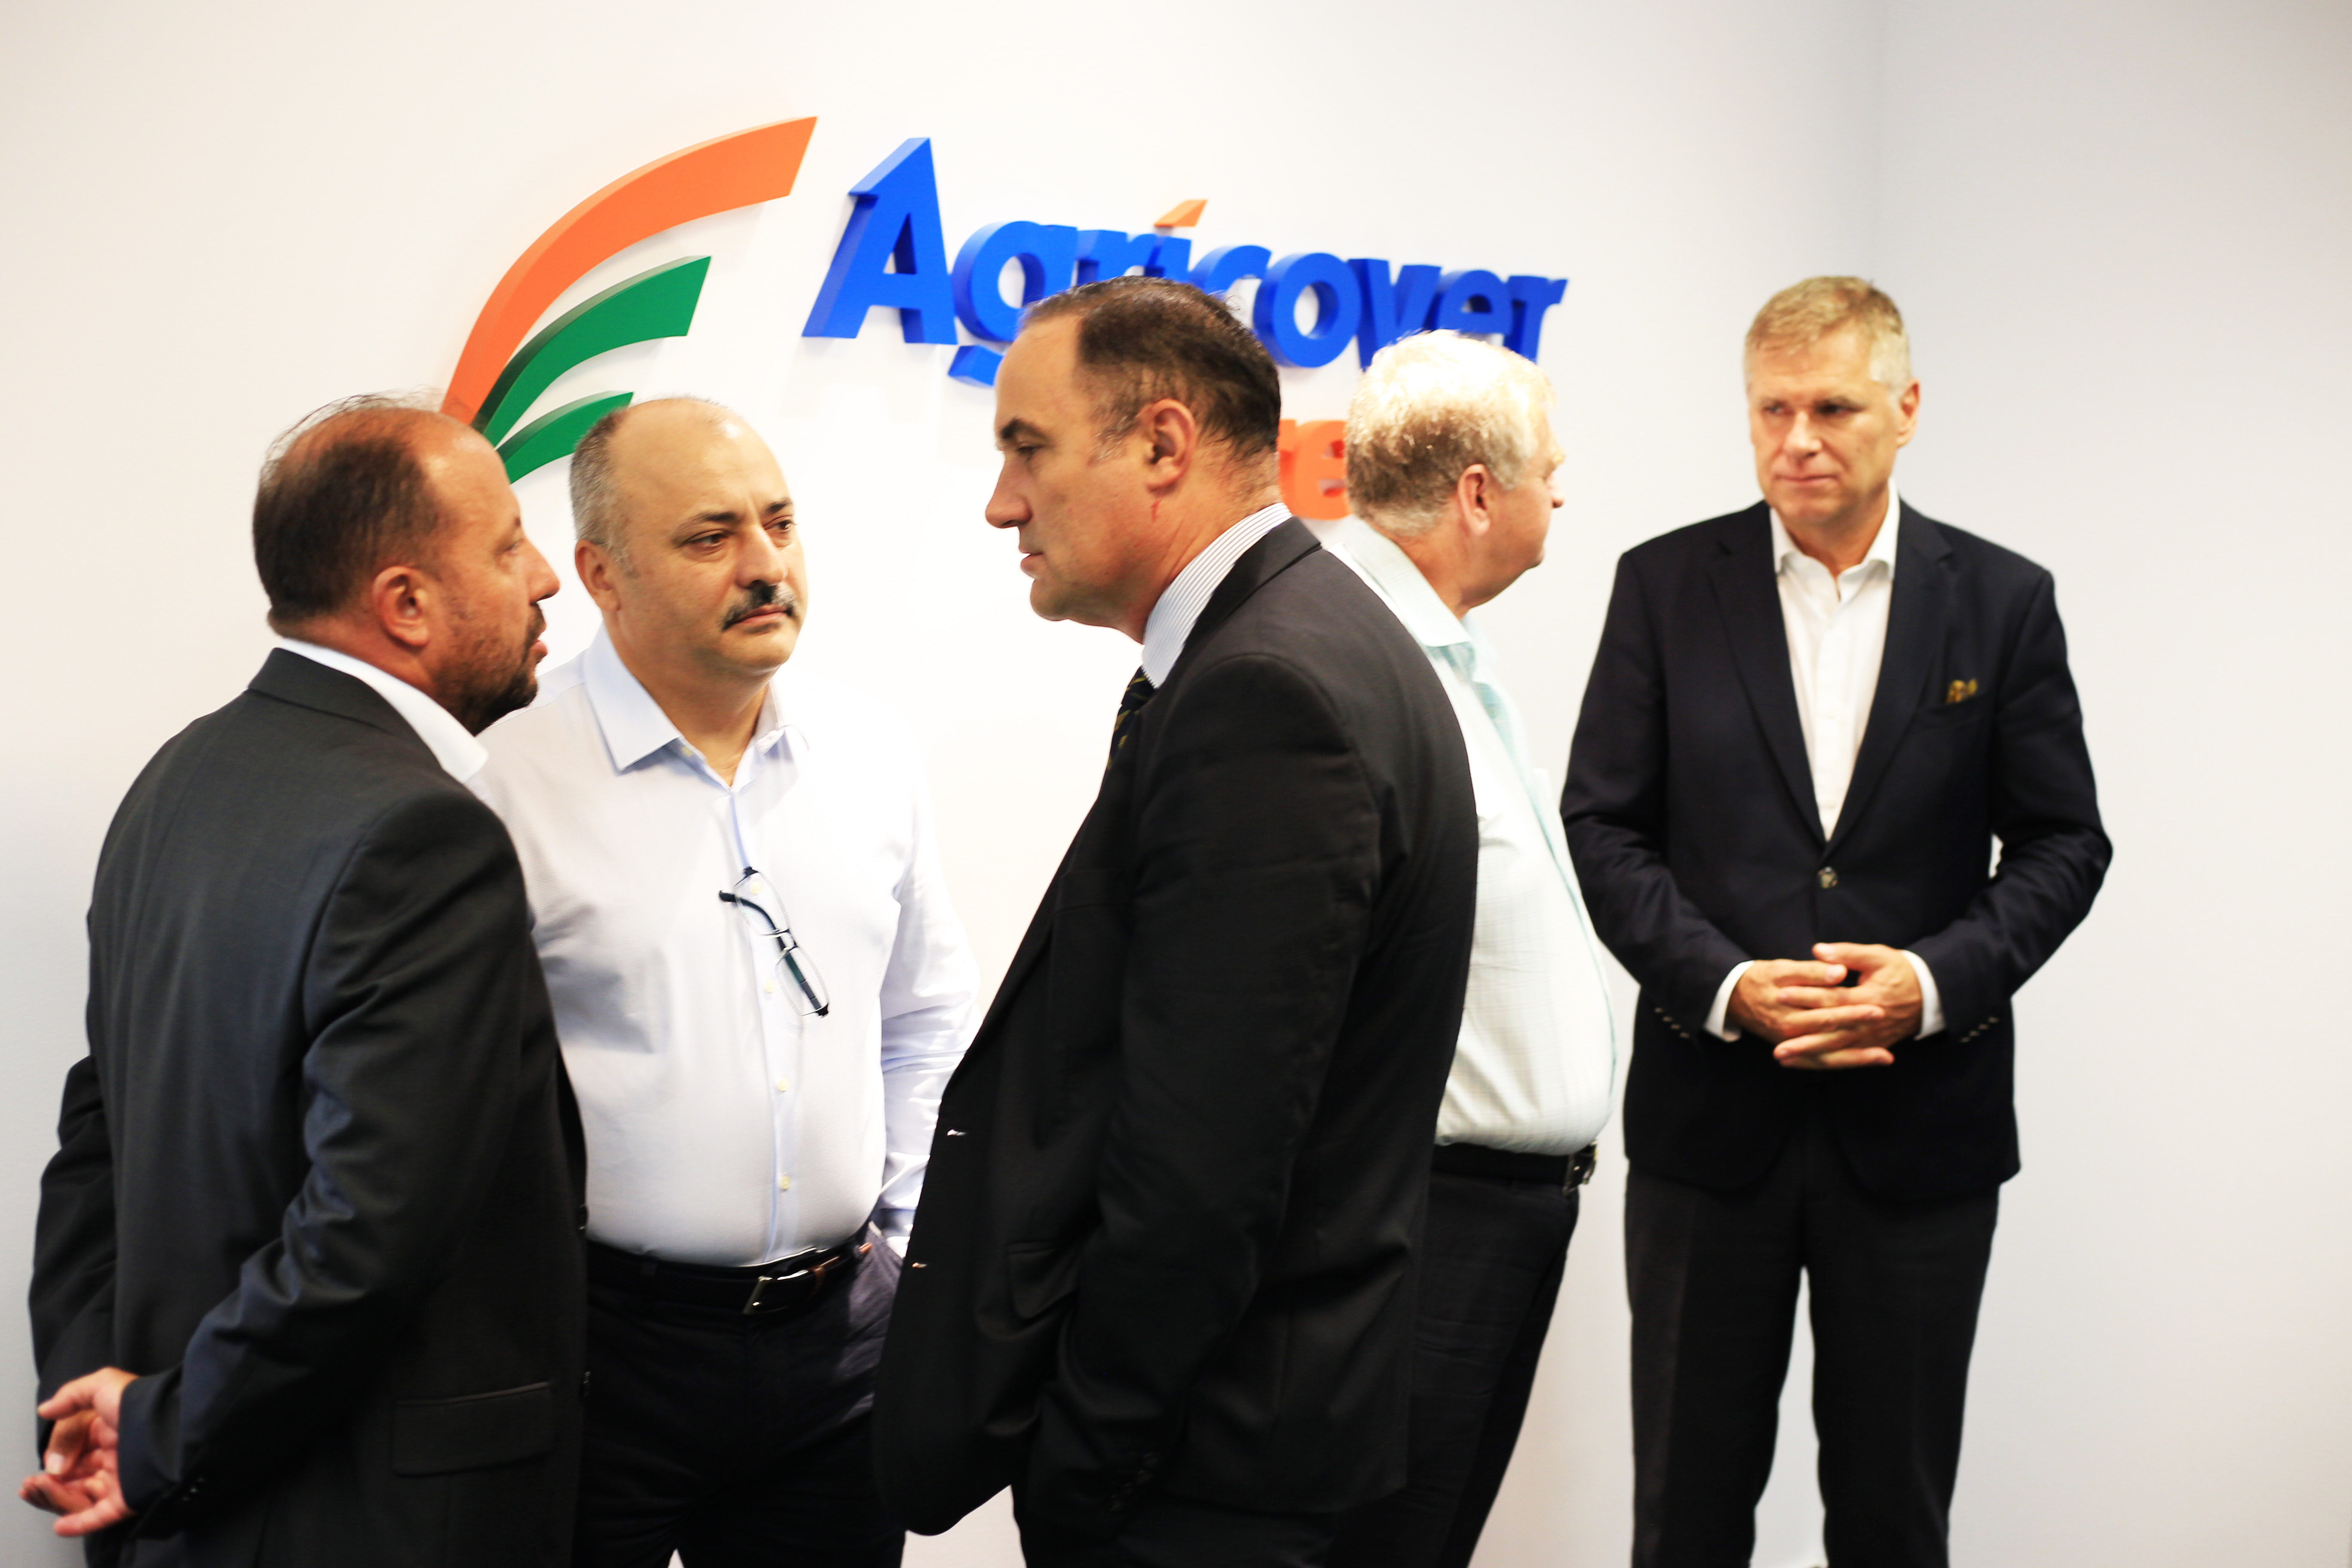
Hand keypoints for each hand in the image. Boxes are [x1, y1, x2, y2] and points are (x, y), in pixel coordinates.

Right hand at [21, 1368, 135, 1536]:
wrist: (175, 1426)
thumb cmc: (140, 1403)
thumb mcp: (103, 1386)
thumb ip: (72, 1396)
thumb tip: (45, 1409)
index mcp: (110, 1430)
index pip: (75, 1448)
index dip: (56, 1456)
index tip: (45, 1464)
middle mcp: (117, 1454)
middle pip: (76, 1474)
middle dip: (52, 1480)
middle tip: (31, 1485)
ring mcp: (124, 1477)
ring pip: (83, 1495)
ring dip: (58, 1498)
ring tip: (39, 1494)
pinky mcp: (131, 1498)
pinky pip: (103, 1514)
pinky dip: (82, 1522)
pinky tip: (62, 1525)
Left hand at [1767, 943, 1922, 1070]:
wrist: (1931, 994)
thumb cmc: (1901, 971)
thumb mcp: (1878, 957)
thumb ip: (1847, 954)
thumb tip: (1818, 951)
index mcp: (1869, 997)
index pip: (1832, 998)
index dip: (1806, 996)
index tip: (1781, 994)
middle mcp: (1869, 1022)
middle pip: (1832, 1032)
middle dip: (1804, 1039)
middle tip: (1777, 1042)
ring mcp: (1872, 1037)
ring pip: (1837, 1050)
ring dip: (1810, 1055)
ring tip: (1783, 1058)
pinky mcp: (1874, 1045)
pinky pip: (1847, 1057)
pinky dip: (1825, 1062)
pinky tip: (1803, 1064)